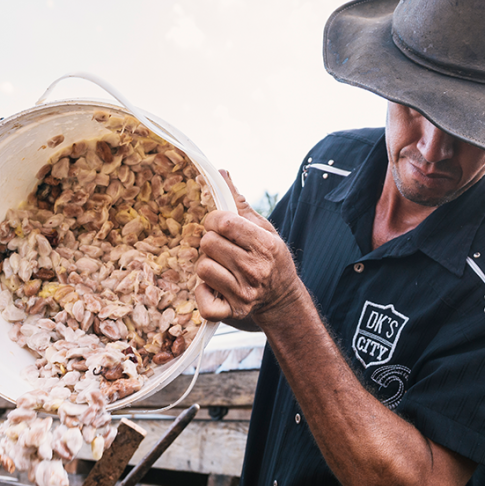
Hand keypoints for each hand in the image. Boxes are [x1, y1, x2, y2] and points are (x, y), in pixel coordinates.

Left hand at [194, 171, 302, 326]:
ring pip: (203, 268)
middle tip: (222, 248)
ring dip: (207, 265)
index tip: (219, 225)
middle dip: (210, 242)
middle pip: (208, 243)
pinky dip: (203, 293)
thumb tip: (222, 173)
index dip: (214, 220)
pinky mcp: (233, 312)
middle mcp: (255, 269)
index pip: (223, 222)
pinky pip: (203, 300)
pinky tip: (214, 287)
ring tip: (221, 267)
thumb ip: (240, 204)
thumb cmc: (271, 259)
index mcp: (264, 245)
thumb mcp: (264, 229)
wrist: (282, 300)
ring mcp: (244, 293)